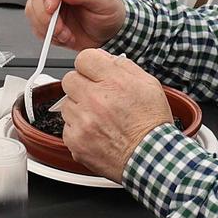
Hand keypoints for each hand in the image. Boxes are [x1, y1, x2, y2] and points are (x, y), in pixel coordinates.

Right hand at [26, 0, 126, 50]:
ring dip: (46, 26)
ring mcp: (50, 0)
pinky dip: (47, 34)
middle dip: (46, 14)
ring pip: (33, 9)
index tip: (52, 7)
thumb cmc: (110, 11)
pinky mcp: (45, 16)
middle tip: (60, 27)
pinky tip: (63, 36)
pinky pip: (35, 24)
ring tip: (65, 34)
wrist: (109, 33)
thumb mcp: (106, 0)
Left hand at [58, 49, 173, 180]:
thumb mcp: (148, 85)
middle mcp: (94, 99)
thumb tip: (106, 58)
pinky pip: (66, 126)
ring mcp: (83, 121)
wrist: (151, 158)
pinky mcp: (75, 140)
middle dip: (81, 85)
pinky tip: (96, 132)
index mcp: (113, 82)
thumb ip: (123, 66)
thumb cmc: (151, 124)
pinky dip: (78, 129)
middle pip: (69, 79)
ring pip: (66, 104)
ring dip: (79, 108)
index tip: (92, 72)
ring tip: (98, 118)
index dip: (89, 65)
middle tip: (95, 96)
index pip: (84, 58)